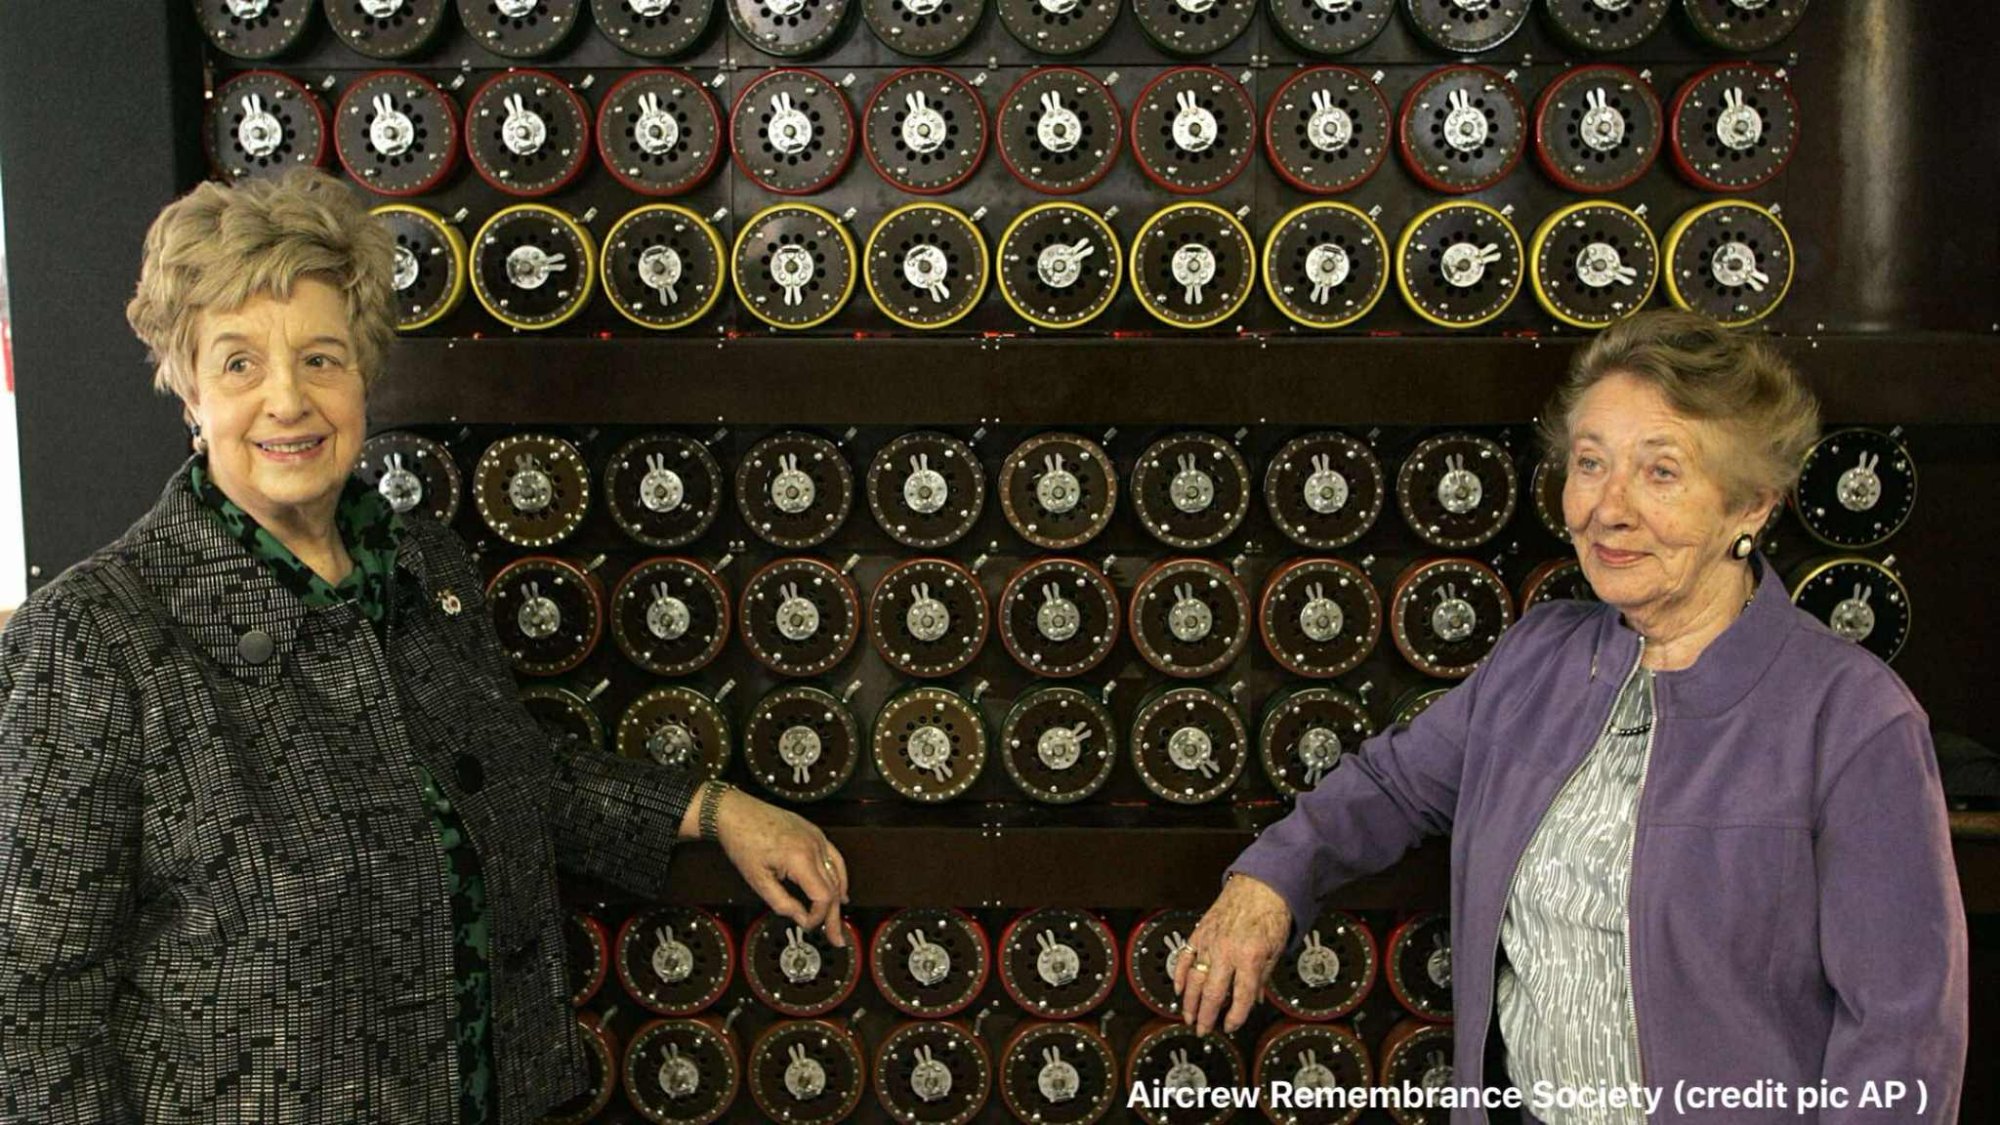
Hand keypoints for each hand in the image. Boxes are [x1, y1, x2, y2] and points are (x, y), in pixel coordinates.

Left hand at [712, 789, 850, 947]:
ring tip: (837, 919)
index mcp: (800, 858)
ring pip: (837, 873)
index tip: (807, 925)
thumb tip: (800, 918)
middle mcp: (814, 846)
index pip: (822, 896)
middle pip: (833, 888)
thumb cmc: (742, 841)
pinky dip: (839, 876)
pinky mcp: (815, 833)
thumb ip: (782, 903)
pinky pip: (834, 857)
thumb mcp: (758, 880)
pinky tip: (840, 889)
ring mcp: (817, 837)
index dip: (817, 916)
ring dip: (838, 898)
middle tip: (835, 937)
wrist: (736, 812)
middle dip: (833, 915)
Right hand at [1173, 873, 1289, 1034]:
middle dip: (1206, 1016)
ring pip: (1194, 978)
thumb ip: (1262, 978)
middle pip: (1212, 993)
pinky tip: (1178, 989)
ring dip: (1189, 1001)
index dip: (1235, 1017)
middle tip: (1203, 1030)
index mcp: (1250, 958)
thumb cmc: (1271, 914)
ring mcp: (1210, 942)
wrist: (1261, 885)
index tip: (1231, 1026)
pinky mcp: (1199, 932)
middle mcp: (1227, 952)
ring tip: (1188, 1017)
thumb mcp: (1276, 951)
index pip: (1241, 997)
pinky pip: (1184, 957)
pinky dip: (1178, 974)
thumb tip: (1254, 999)